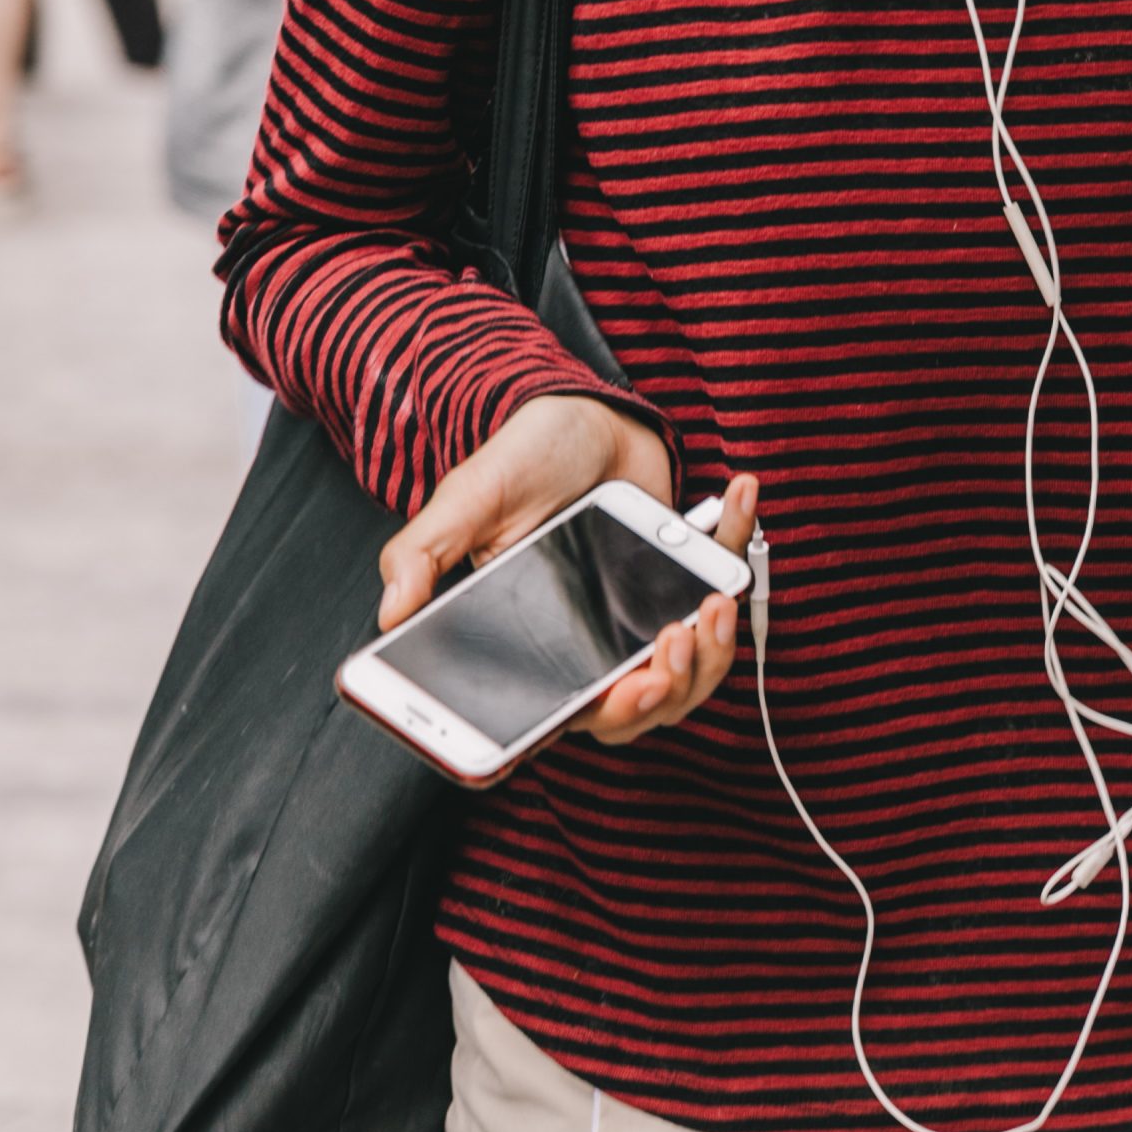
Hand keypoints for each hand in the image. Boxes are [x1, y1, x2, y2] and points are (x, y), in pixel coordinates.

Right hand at [376, 398, 757, 752]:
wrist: (574, 413)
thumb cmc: (519, 465)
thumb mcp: (465, 502)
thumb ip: (421, 554)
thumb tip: (390, 613)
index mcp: (537, 643)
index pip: (563, 712)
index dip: (599, 719)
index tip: (622, 695)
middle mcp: (595, 642)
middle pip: (639, 707)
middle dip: (666, 687)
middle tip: (670, 640)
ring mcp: (645, 615)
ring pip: (693, 671)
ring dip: (714, 646)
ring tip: (709, 597)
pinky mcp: (687, 578)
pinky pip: (725, 583)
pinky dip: (741, 543)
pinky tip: (740, 491)